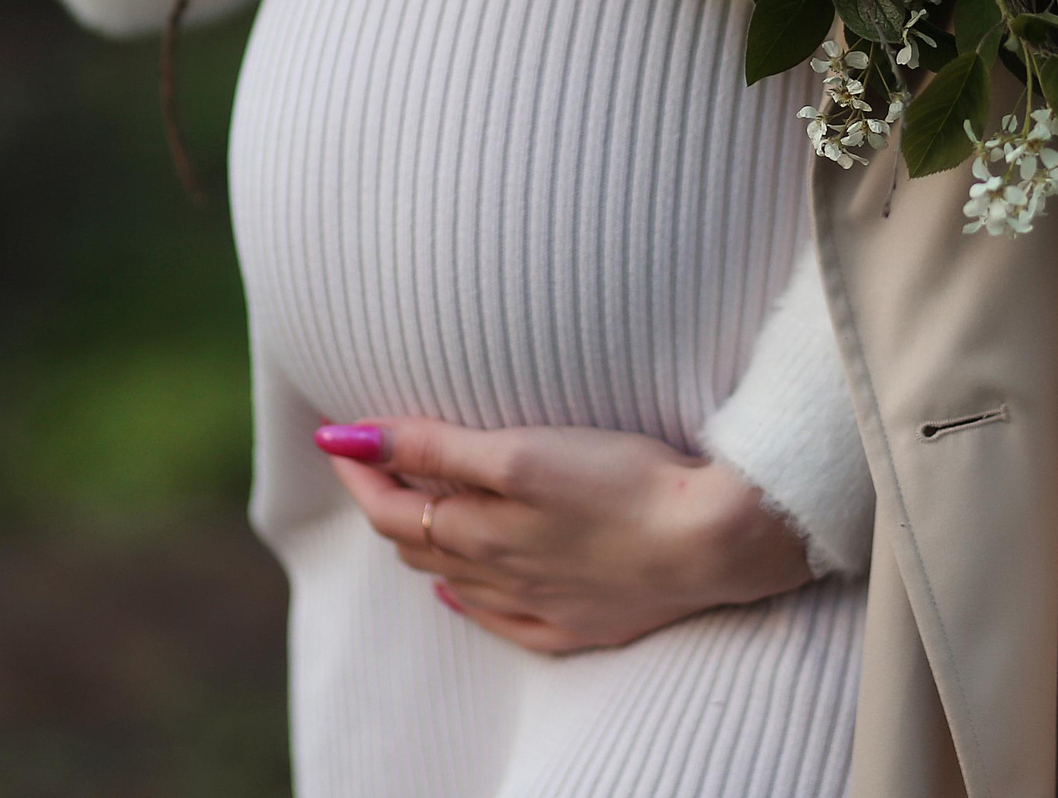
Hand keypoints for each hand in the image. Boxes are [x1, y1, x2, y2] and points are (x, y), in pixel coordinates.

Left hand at [312, 416, 813, 654]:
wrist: (717, 541)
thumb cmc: (623, 483)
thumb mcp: (519, 451)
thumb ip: (433, 446)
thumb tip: (347, 438)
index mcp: (480, 532)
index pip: (393, 505)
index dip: (360, 469)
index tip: (340, 434)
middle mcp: (501, 576)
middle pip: (420, 541)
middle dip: (385, 500)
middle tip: (370, 461)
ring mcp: (544, 604)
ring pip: (458, 578)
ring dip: (425, 542)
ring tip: (410, 507)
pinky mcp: (587, 622)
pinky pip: (506, 621)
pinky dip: (471, 600)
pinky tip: (461, 591)